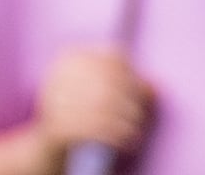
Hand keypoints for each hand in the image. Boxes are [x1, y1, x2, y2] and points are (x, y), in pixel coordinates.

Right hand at [31, 46, 152, 160]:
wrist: (49, 145)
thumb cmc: (84, 114)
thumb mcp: (104, 94)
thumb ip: (129, 86)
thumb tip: (155, 86)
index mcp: (70, 59)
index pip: (112, 59)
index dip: (132, 77)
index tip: (139, 96)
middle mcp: (58, 75)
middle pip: (111, 83)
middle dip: (132, 102)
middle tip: (139, 117)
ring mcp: (54, 101)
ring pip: (105, 107)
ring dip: (128, 122)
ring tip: (134, 132)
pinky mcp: (56, 128)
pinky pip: (95, 130)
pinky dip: (117, 137)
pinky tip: (126, 142)